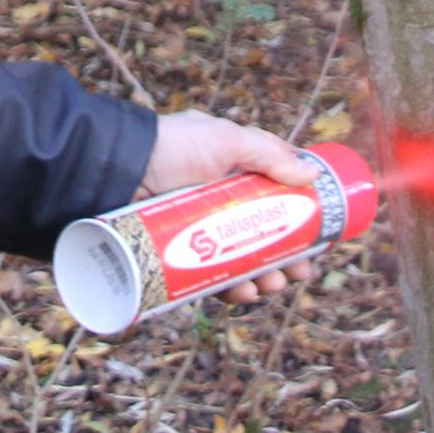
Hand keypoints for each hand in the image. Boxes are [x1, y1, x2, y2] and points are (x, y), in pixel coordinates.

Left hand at [135, 111, 322, 303]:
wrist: (113, 173)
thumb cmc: (169, 147)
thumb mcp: (223, 140)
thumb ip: (266, 154)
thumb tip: (311, 176)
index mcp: (233, 170)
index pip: (276, 195)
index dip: (300, 215)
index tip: (319, 233)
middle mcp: (219, 202)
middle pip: (264, 234)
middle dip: (288, 255)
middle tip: (301, 271)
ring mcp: (200, 231)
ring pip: (242, 260)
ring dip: (264, 276)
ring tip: (273, 284)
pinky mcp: (180, 256)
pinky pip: (213, 278)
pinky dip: (231, 288)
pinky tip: (243, 292)